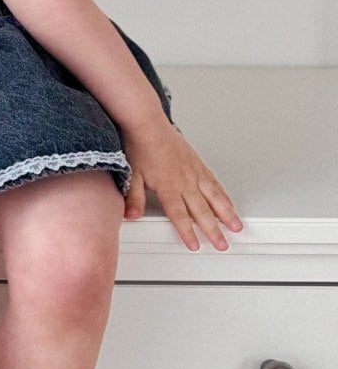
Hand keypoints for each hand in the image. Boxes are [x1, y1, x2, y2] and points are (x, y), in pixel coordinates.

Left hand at [120, 117, 242, 250]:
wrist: (147, 123)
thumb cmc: (139, 146)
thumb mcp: (132, 175)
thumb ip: (134, 198)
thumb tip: (131, 216)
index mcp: (168, 186)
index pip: (179, 216)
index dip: (188, 232)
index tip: (196, 246)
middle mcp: (185, 181)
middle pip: (201, 211)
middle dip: (213, 230)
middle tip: (223, 244)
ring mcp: (194, 172)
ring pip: (214, 197)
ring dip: (226, 214)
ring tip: (236, 226)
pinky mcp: (198, 164)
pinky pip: (214, 183)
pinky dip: (223, 195)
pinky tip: (229, 203)